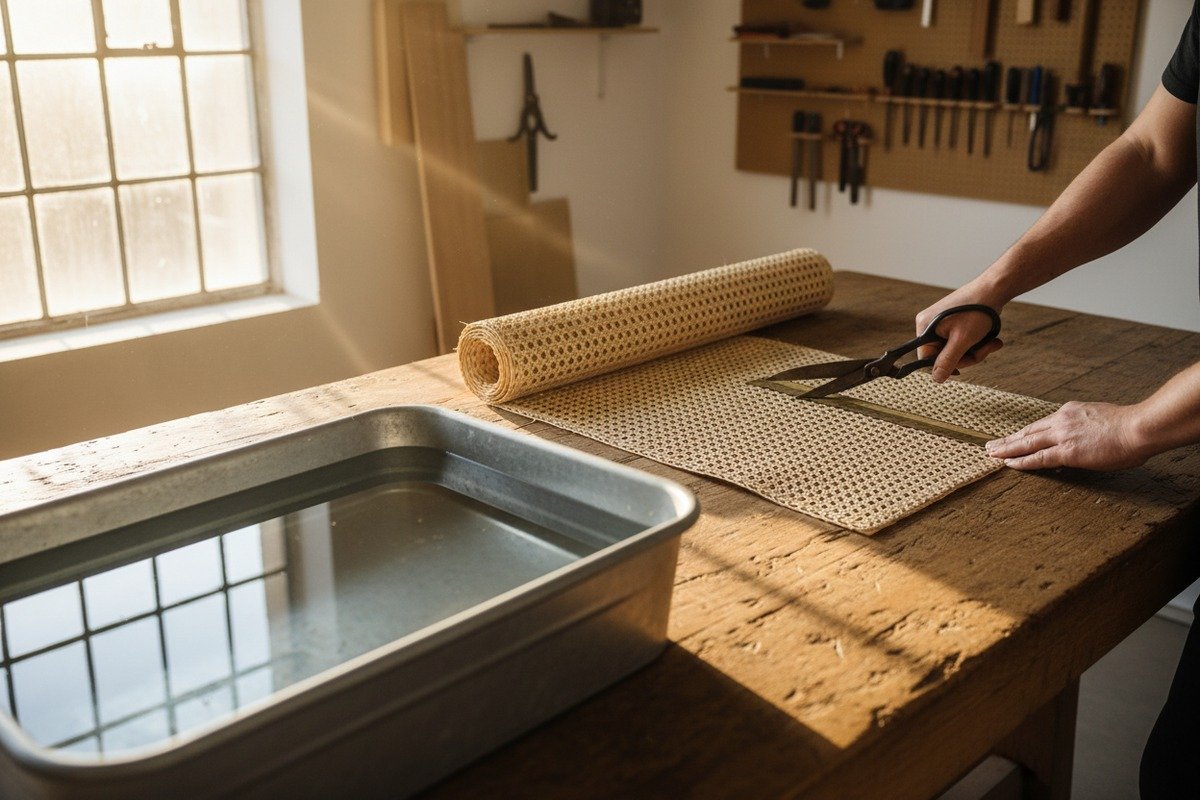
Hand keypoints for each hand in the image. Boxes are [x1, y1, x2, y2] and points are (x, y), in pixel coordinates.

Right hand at [915, 290, 1005, 382]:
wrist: (994, 288)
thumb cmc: (976, 311)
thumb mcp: (962, 340)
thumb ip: (948, 361)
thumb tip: (936, 379)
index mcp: (924, 327)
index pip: (928, 359)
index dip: (947, 365)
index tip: (966, 362)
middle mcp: (929, 325)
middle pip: (944, 355)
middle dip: (968, 355)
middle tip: (986, 348)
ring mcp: (941, 323)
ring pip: (955, 349)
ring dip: (976, 349)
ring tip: (992, 342)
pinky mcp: (953, 322)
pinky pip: (960, 341)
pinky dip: (976, 342)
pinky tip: (991, 338)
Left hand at [986, 401, 1148, 470]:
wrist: (1139, 427)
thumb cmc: (1129, 426)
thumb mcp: (1102, 418)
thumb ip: (1087, 427)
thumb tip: (1085, 439)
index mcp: (1071, 411)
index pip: (1042, 425)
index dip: (1025, 433)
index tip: (1014, 437)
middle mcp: (1062, 420)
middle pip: (1028, 432)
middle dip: (1008, 440)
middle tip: (991, 445)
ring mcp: (1062, 435)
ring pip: (1027, 443)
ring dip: (1007, 449)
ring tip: (991, 454)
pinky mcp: (1067, 451)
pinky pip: (1038, 458)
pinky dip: (1021, 462)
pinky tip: (1009, 464)